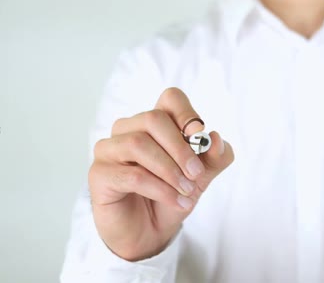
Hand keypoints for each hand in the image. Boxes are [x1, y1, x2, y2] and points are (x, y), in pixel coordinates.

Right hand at [88, 87, 233, 260]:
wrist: (150, 232)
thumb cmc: (172, 194)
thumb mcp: (202, 175)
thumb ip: (215, 156)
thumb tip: (216, 138)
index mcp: (155, 122)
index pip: (170, 98)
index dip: (187, 113)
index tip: (200, 137)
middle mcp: (128, 129)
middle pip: (154, 119)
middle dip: (181, 148)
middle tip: (197, 174)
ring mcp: (109, 149)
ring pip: (139, 144)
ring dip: (170, 170)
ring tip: (187, 191)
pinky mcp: (99, 174)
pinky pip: (131, 175)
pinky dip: (160, 189)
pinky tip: (176, 201)